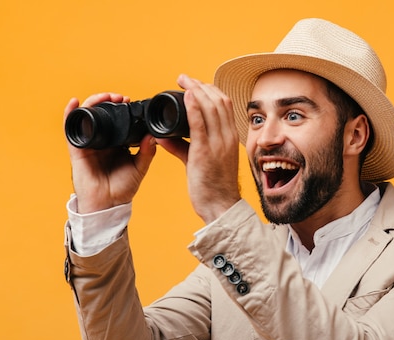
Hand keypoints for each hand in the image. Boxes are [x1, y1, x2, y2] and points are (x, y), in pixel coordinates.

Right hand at [64, 93, 156, 213]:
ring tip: (105, 97)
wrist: (107, 204)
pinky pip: (70, 129)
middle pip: (101, 114)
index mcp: (116, 143)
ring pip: (87, 116)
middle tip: (121, 97)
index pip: (117, 120)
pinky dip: (71, 114)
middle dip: (109, 101)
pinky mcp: (77, 149)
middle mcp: (102, 140)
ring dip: (94, 103)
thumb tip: (153, 136)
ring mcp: (89, 143)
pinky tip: (75, 103)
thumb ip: (147, 152)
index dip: (121, 108)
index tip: (130, 100)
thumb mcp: (139, 168)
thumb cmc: (123, 188)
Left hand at [157, 74, 241, 223]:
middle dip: (201, 85)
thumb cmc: (213, 186)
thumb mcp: (200, 161)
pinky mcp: (205, 152)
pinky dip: (194, 107)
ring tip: (183, 81)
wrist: (220, 206)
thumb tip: (163, 137)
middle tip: (184, 78)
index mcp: (230, 138)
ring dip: (196, 90)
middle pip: (219, 101)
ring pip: (211, 107)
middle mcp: (227, 137)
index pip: (224, 105)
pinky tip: (187, 96)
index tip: (194, 84)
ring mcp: (218, 144)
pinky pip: (200, 124)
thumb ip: (182, 147)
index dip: (210, 90)